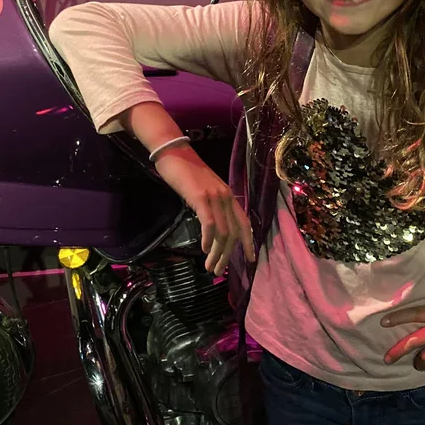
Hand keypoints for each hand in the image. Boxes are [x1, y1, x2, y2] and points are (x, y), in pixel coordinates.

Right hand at [154, 146, 255, 275]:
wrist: (174, 152)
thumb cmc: (186, 172)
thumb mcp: (204, 190)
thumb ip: (212, 205)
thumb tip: (213, 227)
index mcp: (229, 195)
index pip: (244, 223)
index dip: (248, 242)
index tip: (250, 259)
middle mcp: (226, 196)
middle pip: (233, 233)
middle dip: (227, 255)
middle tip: (218, 271)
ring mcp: (214, 196)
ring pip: (222, 232)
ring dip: (217, 253)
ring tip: (210, 267)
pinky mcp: (201, 197)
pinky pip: (209, 223)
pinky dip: (208, 239)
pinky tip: (205, 249)